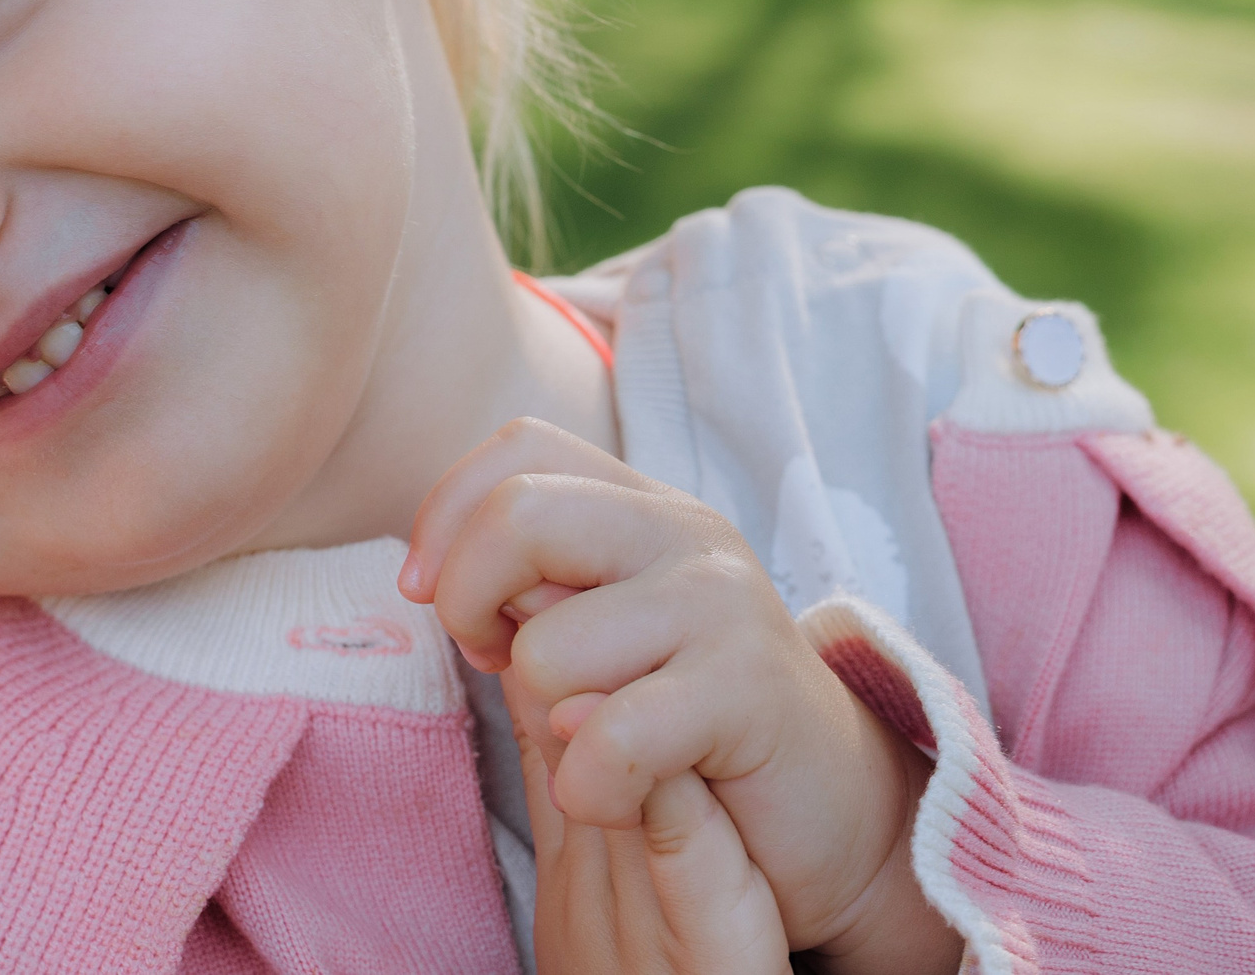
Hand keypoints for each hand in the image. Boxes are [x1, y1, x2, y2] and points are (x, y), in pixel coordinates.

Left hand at [399, 419, 961, 973]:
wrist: (826, 804)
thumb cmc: (685, 724)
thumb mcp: (599, 636)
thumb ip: (530, 589)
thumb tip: (433, 575)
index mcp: (641, 505)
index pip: (517, 449)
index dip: (446, 517)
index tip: (427, 596)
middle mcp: (685, 530)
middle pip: (517, 515)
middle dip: (466, 603)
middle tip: (494, 665)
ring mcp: (722, 599)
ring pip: (547, 648)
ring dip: (546, 724)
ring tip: (595, 744)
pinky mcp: (748, 684)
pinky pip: (609, 736)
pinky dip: (591, 788)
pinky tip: (620, 796)